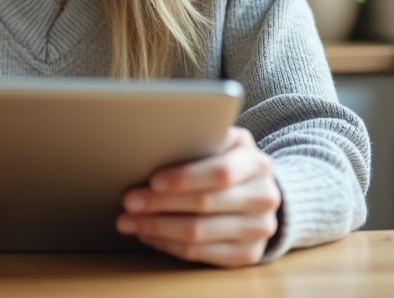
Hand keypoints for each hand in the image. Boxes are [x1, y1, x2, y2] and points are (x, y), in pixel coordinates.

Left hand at [117, 126, 280, 267]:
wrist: (258, 192)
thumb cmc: (228, 161)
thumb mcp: (224, 142)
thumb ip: (202, 139)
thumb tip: (159, 140)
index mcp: (257, 164)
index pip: (221, 173)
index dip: (185, 178)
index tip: (153, 181)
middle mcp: (264, 198)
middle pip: (205, 205)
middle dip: (160, 204)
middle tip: (129, 201)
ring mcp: (258, 230)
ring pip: (198, 234)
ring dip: (157, 228)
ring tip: (129, 221)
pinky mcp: (248, 254)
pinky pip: (200, 254)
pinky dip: (168, 245)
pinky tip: (149, 235)